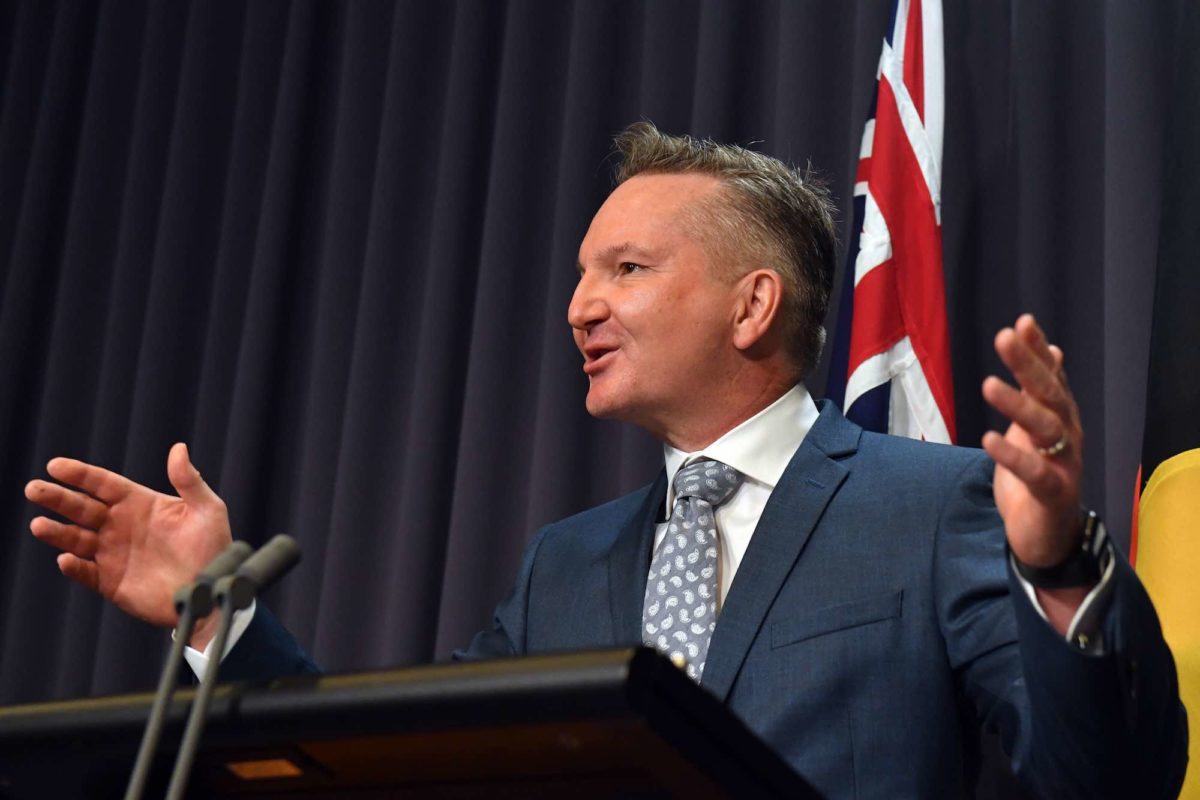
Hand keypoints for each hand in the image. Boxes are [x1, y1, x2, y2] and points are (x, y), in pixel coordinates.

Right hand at [25, 443, 231, 630]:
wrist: (213, 591)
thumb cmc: (214, 548)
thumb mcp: (208, 510)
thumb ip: (189, 480)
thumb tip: (178, 448)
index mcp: (140, 504)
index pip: (103, 484)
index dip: (80, 474)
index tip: (55, 466)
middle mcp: (121, 526)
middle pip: (81, 508)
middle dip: (57, 498)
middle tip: (34, 489)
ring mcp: (114, 554)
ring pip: (76, 539)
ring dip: (57, 532)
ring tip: (39, 525)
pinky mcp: (112, 582)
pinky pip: (86, 573)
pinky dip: (74, 567)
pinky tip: (65, 559)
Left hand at [981, 315, 1083, 568]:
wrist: (1046, 534)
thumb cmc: (1038, 475)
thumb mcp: (1034, 429)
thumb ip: (1040, 392)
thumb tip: (1050, 350)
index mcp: (1061, 417)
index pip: (1051, 376)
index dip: (1037, 350)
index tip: (1022, 322)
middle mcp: (1067, 435)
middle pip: (1049, 394)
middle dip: (1027, 365)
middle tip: (1005, 337)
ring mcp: (1064, 463)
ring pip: (1044, 428)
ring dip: (1017, 405)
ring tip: (988, 384)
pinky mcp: (1052, 493)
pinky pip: (1034, 472)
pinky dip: (1012, 456)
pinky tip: (988, 438)